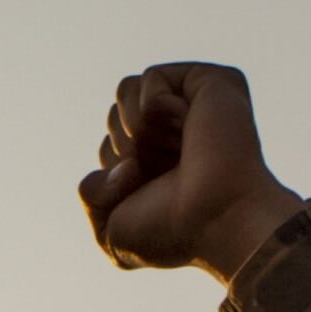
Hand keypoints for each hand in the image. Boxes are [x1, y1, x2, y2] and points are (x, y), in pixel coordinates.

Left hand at [79, 62, 306, 275]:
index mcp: (161, 165)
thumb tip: (121, 158)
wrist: (219, 220)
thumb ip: (91, 196)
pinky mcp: (211, 82)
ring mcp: (195, 106)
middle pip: (114, 116)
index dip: (113, 174)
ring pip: (126, 90)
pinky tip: (186, 127)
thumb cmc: (175, 234)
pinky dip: (155, 105)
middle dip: (124, 147)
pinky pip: (150, 77)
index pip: (109, 148)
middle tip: (162, 172)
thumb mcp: (112, 233)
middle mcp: (178, 133)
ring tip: (175, 149)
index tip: (146, 195)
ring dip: (135, 127)